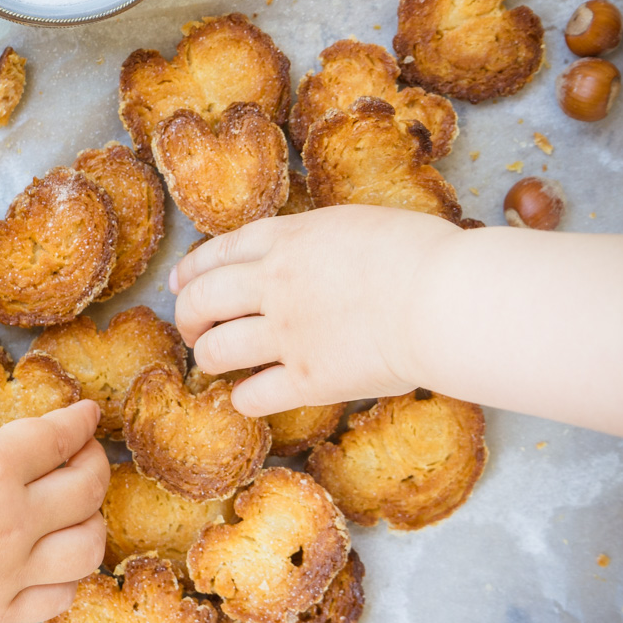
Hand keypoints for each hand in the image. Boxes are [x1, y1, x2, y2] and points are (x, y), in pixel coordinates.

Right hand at [0, 348, 107, 622]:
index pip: (59, 436)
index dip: (81, 421)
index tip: (88, 414)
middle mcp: (11, 520)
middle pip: (88, 487)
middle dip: (96, 463)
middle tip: (85, 454)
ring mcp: (8, 573)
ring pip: (89, 546)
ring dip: (94, 521)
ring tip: (79, 508)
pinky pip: (61, 596)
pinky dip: (70, 576)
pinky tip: (57, 560)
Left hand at [170, 205, 458, 414]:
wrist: (442, 298)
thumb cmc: (421, 253)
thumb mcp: (356, 223)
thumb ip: (318, 239)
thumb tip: (307, 251)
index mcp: (287, 240)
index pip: (218, 253)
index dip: (192, 271)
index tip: (180, 284)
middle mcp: (274, 284)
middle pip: (202, 301)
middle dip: (188, 318)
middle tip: (191, 330)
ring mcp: (286, 334)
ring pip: (215, 351)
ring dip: (207, 358)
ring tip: (214, 364)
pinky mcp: (307, 380)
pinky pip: (251, 396)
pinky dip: (242, 399)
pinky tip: (249, 397)